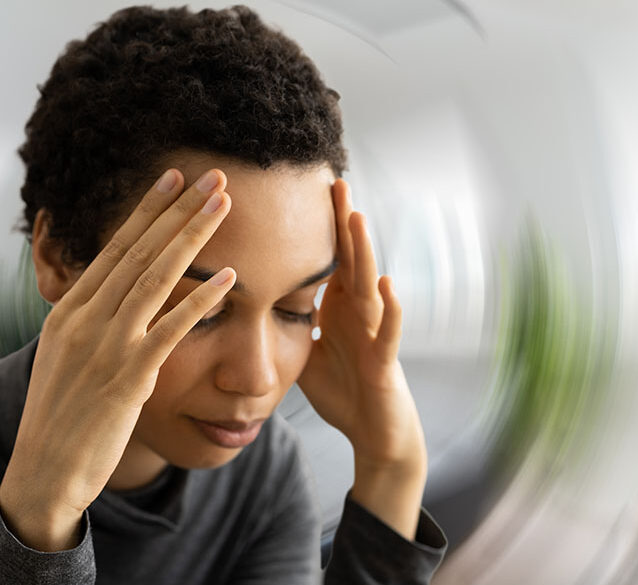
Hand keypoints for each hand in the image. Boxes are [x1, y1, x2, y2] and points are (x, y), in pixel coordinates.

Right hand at [0, 168, 235, 550]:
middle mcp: (84, 319)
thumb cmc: (58, 418)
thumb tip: (111, 298)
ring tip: (224, 205)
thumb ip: (88, 324)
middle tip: (213, 176)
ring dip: (193, 237)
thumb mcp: (63, 358)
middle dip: (180, 209)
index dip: (148, 210)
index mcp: (68, 311)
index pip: (114, 247)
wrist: (43, 472)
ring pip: (156, 277)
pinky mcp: (128, 378)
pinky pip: (171, 330)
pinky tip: (229, 279)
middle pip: (140, 251)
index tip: (174, 179)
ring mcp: (105, 346)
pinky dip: (201, 301)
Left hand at [297, 179, 426, 537]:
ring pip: (371, 285)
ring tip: (357, 217)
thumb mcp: (305, 350)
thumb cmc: (343, 389)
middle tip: (334, 180)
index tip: (304, 188)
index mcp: (339, 306)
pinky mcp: (385, 361)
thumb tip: (246, 302)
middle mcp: (359, 312)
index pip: (327, 257)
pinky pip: (389, 332)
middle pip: (350, 259)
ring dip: (365, 251)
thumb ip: (285, 322)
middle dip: (342, 221)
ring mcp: (374, 333)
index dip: (318, 226)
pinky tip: (387, 285)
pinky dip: (390, 309)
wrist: (374, 432)